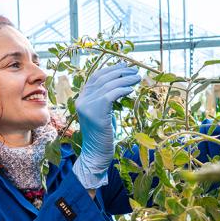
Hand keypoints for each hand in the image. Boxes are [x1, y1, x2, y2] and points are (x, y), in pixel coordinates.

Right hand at [71, 64, 139, 188]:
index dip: (111, 69)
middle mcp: (82, 100)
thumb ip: (107, 99)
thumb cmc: (103, 135)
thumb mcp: (104, 113)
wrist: (96, 154)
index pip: (96, 77)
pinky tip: (131, 90)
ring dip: (124, 79)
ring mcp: (87, 106)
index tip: (125, 66)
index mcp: (82, 98)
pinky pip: (110, 95)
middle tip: (134, 70)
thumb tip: (121, 84)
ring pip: (108, 85)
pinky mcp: (95, 113)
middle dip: (120, 72)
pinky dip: (122, 90)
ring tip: (137, 78)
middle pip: (102, 78)